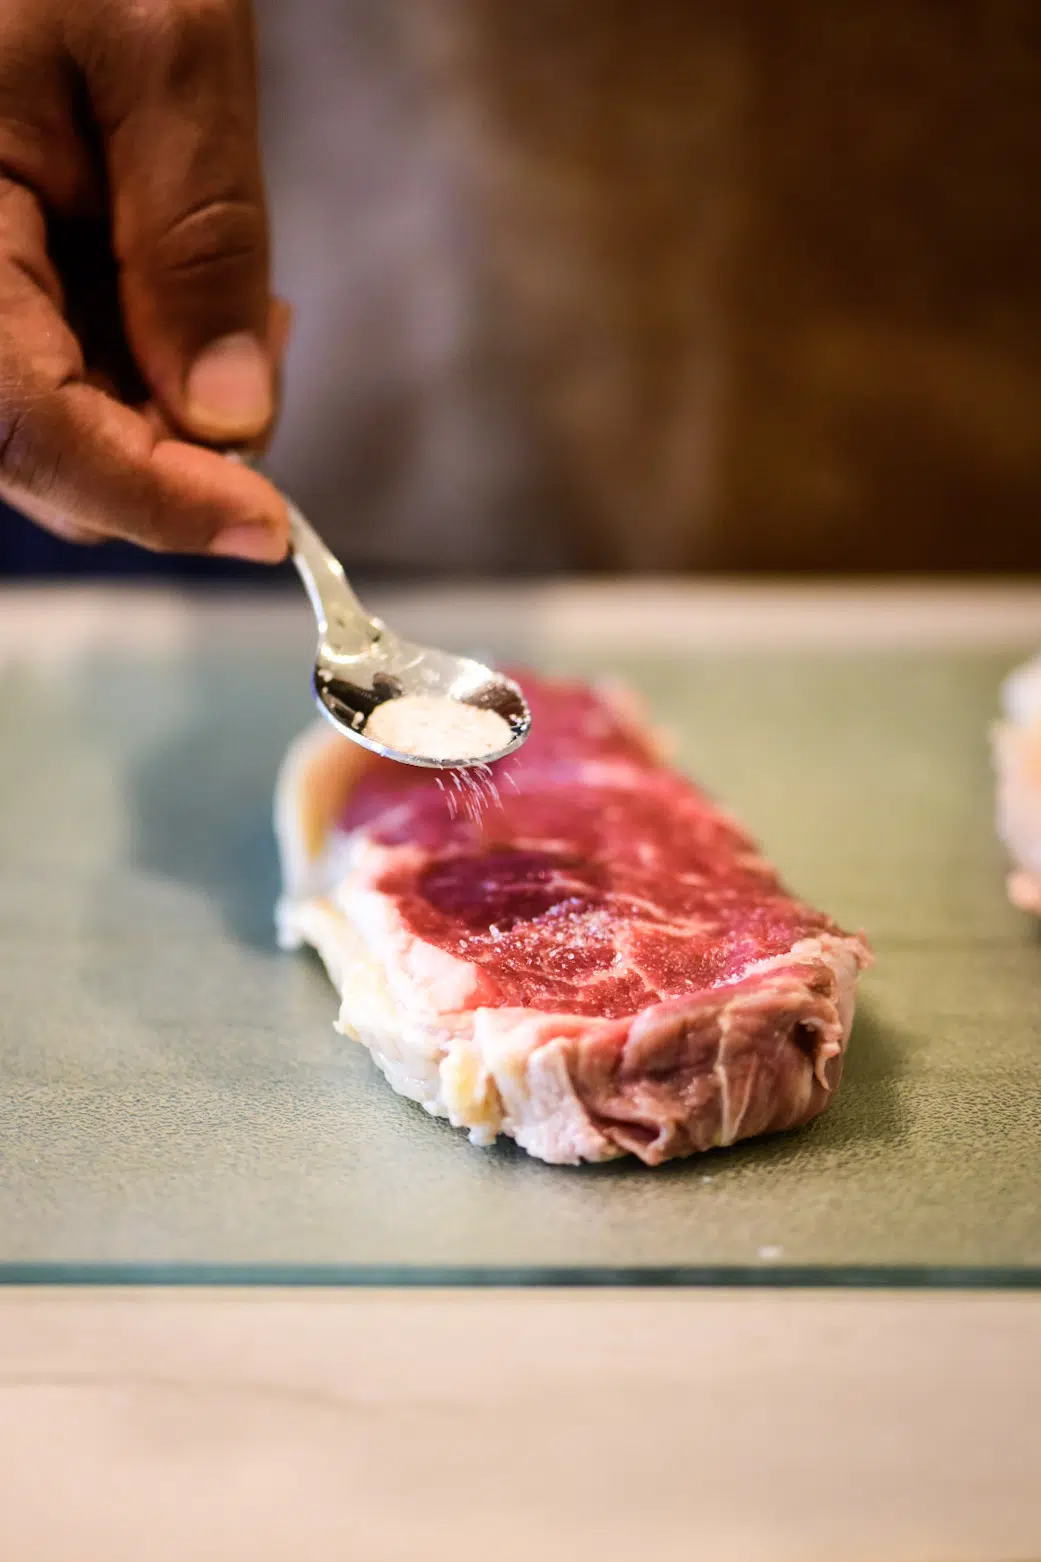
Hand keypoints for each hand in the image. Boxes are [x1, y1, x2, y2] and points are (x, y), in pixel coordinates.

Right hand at [0, 0, 288, 560]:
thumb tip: (228, 418)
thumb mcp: (163, 49)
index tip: (271, 530)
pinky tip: (193, 301)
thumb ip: (197, 237)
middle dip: (182, 452)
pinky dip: (149, 373)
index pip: (33, 427)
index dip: (156, 500)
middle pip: (52, 458)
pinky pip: (68, 379)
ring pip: (68, 434)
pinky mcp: (0, 293)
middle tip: (268, 344)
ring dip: (174, 414)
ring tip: (246, 308)